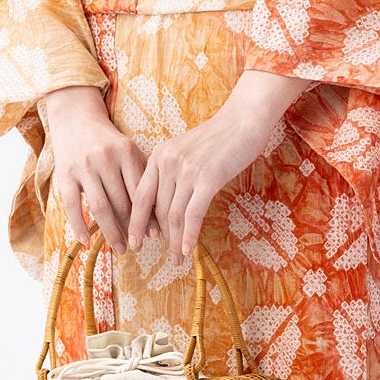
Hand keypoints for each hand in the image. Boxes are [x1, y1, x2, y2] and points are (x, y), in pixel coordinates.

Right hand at [45, 85, 154, 253]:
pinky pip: (72, 205)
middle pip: (122, 203)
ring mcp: (84, 166)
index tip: (155, 236)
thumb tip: (152, 217)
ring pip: (100, 207)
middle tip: (138, 247)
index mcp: (126, 152)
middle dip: (131, 229)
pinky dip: (79, 225)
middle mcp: (105, 159)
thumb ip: (138, 177)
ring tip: (119, 249)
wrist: (76, 117)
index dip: (148, 217)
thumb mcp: (128, 151)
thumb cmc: (108, 140)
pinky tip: (86, 241)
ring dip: (111, 232)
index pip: (140, 192)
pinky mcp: (65, 173)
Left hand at [126, 70, 312, 263]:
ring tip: (177, 259)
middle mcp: (168, 162)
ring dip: (174, 242)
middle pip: (157, 210)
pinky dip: (189, 235)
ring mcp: (187, 171)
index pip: (141, 196)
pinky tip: (188, 249)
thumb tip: (167, 207)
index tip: (135, 241)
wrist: (244, 120)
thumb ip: (172, 173)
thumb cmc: (218, 138)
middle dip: (159, 237)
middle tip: (163, 257)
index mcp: (158, 155)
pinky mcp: (208, 179)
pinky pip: (193, 214)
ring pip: (174, 215)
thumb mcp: (185, 151)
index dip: (137, 222)